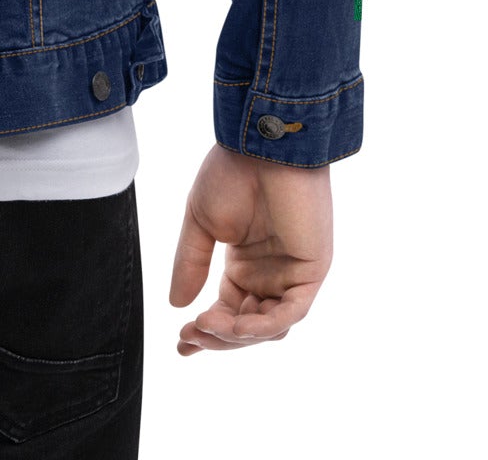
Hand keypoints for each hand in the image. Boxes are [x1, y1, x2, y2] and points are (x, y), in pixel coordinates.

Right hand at [169, 143, 332, 354]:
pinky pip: (291, 312)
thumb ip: (191, 264)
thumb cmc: (232, 173)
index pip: (227, 310)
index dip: (206, 331)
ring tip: (206, 326)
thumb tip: (175, 304)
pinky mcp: (311, 270)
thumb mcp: (201, 222)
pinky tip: (234, 324)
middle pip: (247, 326)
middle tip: (190, 339)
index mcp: (245, 264)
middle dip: (218, 338)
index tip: (181, 342)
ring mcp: (292, 274)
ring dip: (237, 334)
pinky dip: (264, 324)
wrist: (261, 145)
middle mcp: (269, 274)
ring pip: (269, 325)